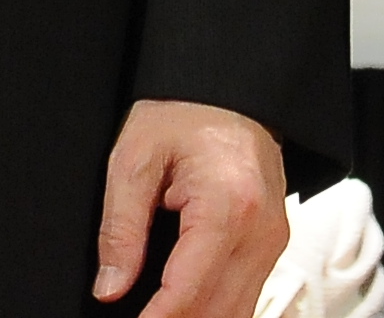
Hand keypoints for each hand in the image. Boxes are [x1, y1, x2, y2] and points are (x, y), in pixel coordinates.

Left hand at [93, 100, 286, 316]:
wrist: (231, 89)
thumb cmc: (185, 112)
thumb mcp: (135, 158)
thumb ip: (121, 228)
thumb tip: (110, 287)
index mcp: (228, 207)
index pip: (188, 291)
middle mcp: (260, 232)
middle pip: (219, 313)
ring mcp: (272, 242)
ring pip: (237, 314)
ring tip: (155, 315)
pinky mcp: (271, 245)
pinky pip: (245, 297)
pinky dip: (214, 310)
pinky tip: (182, 308)